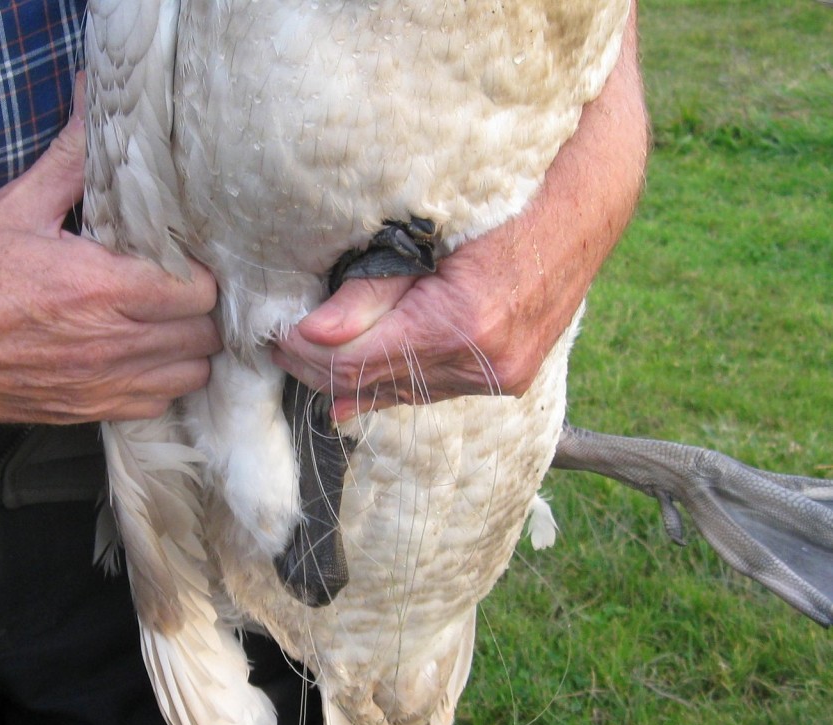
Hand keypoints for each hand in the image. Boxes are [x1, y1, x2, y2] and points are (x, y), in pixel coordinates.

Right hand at [0, 90, 219, 423]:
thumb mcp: (18, 207)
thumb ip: (72, 162)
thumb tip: (94, 107)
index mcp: (99, 288)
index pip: (198, 290)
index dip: (201, 273)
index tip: (185, 260)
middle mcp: (110, 343)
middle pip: (202, 334)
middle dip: (200, 308)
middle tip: (182, 289)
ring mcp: (102, 384)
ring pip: (190, 374)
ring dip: (189, 348)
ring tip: (170, 324)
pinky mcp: (89, 410)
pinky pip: (157, 404)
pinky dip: (162, 382)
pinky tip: (144, 358)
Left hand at [273, 3, 646, 422]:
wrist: (591, 193)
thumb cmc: (508, 192)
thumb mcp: (425, 230)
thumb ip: (369, 291)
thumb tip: (312, 334)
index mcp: (463, 325)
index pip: (355, 363)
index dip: (305, 352)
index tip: (273, 333)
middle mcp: (486, 363)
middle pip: (374, 385)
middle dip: (319, 365)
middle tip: (280, 342)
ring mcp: (501, 375)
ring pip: (401, 393)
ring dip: (353, 374)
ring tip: (312, 350)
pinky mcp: (508, 373)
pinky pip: (432, 387)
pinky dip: (391, 379)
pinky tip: (356, 385)